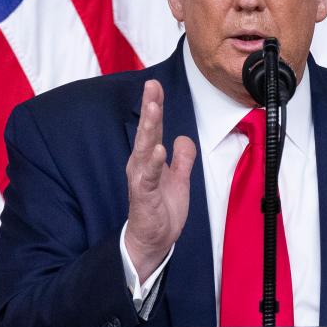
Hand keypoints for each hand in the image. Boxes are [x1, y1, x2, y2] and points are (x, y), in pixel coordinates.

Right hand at [125, 80, 196, 281]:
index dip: (155, 106)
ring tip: (154, 108)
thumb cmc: (162, 210)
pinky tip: (158, 149)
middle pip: (146, 131)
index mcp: (149, 159)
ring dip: (149, 127)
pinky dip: (153, 163)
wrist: (154, 241)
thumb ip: (182, 158)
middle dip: (149, 107)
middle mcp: (141, 165)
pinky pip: (148, 177)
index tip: (155, 85)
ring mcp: (141, 179)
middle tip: (151, 85)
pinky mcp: (144, 196)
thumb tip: (184, 138)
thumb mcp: (179, 179)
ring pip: (144, 148)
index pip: (152, 128)